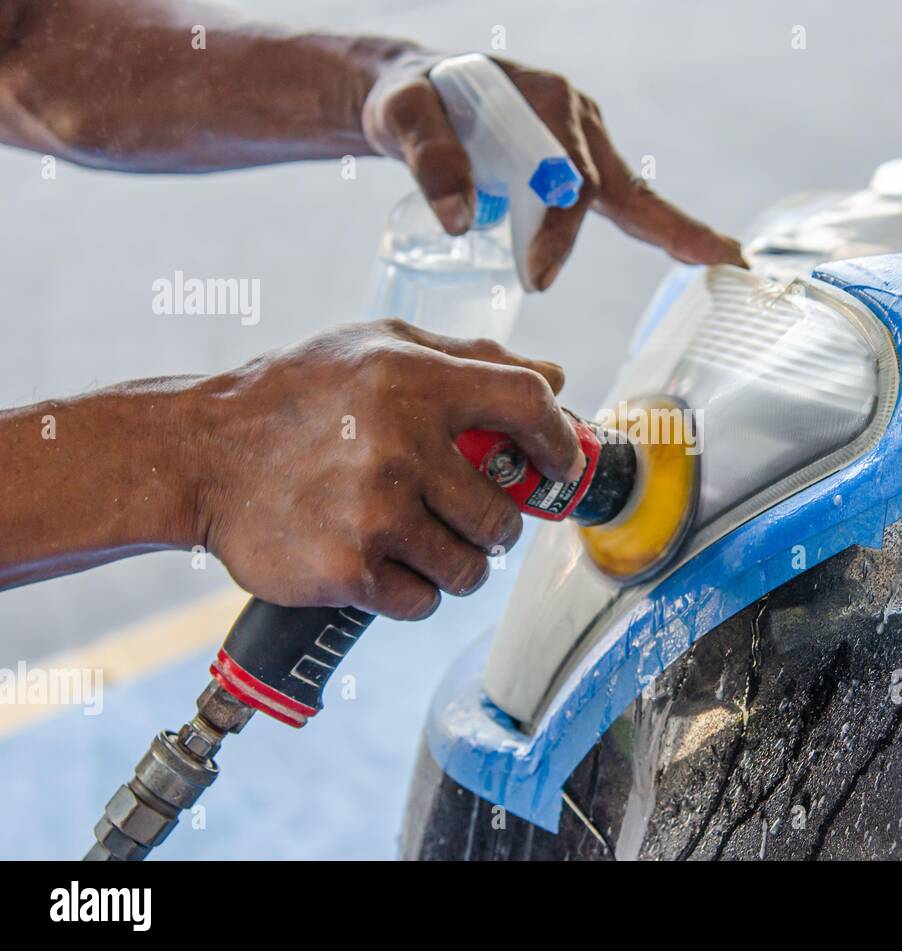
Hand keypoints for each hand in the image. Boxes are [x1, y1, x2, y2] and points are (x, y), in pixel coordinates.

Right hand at [195, 320, 582, 619]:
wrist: (200, 455)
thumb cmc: (298, 395)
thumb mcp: (377, 347)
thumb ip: (468, 358)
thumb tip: (558, 379)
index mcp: (415, 381)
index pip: (527, 406)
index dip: (559, 442)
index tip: (559, 467)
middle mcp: (401, 446)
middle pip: (503, 514)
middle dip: (494, 524)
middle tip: (465, 516)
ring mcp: (376, 514)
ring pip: (471, 567)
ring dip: (457, 563)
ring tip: (421, 542)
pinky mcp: (349, 570)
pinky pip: (424, 601)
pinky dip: (414, 592)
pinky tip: (383, 565)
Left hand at [362, 53, 746, 289]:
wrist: (416, 93)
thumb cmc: (409, 99)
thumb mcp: (402, 112)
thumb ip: (427, 155)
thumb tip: (460, 220)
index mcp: (543, 101)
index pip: (564, 177)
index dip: (558, 231)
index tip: (536, 277)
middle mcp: (576, 119)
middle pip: (614, 188)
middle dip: (654, 231)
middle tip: (686, 273)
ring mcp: (583, 142)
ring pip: (629, 194)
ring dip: (670, 229)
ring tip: (725, 257)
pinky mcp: (580, 165)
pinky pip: (624, 201)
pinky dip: (663, 227)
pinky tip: (706, 252)